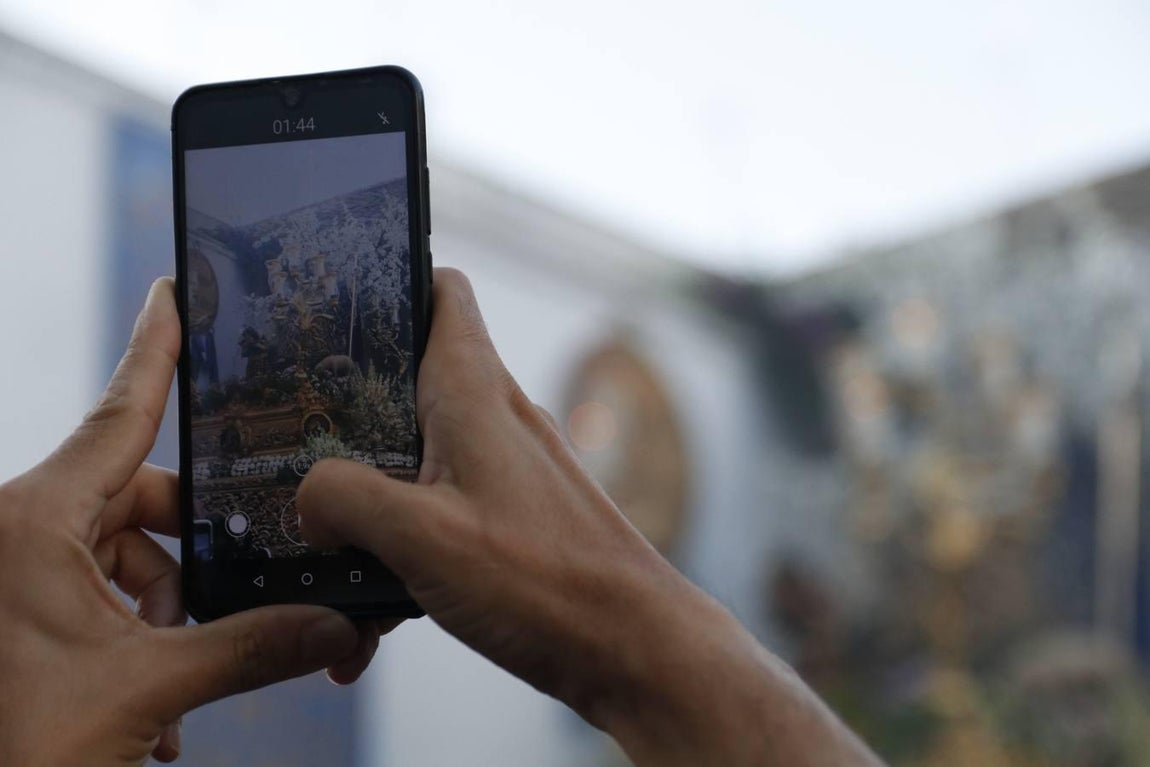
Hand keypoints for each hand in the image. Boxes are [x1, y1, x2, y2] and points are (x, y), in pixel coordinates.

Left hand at [0, 279, 369, 766]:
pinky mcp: (25, 610)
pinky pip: (104, 598)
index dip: (155, 350)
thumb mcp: (143, 688)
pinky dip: (140, 641)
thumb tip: (333, 626)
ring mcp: (20, 571)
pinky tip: (152, 711)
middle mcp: (21, 531)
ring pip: (127, 557)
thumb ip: (250, 647)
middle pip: (141, 502)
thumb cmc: (11, 747)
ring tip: (171, 695)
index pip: (120, 415)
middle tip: (228, 605)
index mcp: (31, 522)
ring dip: (166, 619)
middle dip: (191, 560)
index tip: (175, 292)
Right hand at [298, 268, 883, 765]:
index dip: (390, 285)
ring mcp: (510, 467)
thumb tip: (308, 498)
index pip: (441, 293)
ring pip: (422, 460)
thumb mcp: (421, 536)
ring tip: (333, 564)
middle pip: (411, 382)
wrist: (634, 647)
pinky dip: (409, 551)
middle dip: (350, 418)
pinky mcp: (517, 515)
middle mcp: (496, 417)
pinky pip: (446, 512)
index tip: (332, 310)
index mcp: (474, 393)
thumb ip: (346, 498)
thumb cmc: (546, 583)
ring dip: (374, 508)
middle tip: (296, 453)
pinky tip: (380, 618)